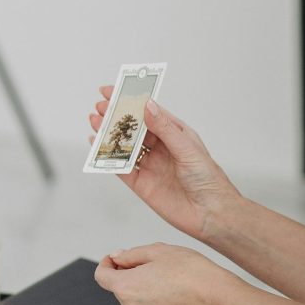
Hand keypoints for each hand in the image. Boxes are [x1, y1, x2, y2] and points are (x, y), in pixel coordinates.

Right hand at [86, 90, 239, 239]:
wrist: (211, 214)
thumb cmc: (208, 179)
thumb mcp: (187, 148)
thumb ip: (164, 128)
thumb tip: (148, 106)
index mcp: (174, 134)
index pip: (149, 112)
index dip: (131, 100)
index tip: (114, 90)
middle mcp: (160, 147)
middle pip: (133, 128)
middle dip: (116, 116)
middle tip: (100, 106)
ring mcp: (149, 165)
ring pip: (124, 145)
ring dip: (108, 134)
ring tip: (94, 122)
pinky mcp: (140, 183)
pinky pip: (119, 167)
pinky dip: (106, 157)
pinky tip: (96, 146)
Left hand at [93, 242, 242, 304]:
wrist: (217, 295)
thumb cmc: (191, 271)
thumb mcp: (156, 251)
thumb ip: (130, 254)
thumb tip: (116, 258)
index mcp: (126, 288)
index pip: (101, 276)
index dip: (107, 263)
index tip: (117, 258)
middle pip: (118, 287)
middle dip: (127, 273)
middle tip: (150, 262)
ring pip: (133, 297)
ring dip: (140, 285)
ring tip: (164, 275)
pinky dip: (151, 297)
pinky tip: (170, 288)